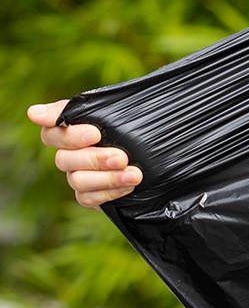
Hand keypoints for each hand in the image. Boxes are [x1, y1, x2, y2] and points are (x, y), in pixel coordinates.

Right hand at [27, 100, 141, 207]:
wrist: (157, 153)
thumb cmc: (134, 124)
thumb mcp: (116, 109)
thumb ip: (80, 109)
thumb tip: (33, 113)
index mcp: (71, 130)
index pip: (51, 133)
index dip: (69, 136)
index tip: (94, 134)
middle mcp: (70, 154)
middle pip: (64, 160)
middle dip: (95, 159)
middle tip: (121, 158)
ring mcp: (78, 176)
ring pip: (77, 180)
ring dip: (107, 178)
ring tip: (134, 175)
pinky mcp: (89, 195)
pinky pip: (87, 198)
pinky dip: (108, 193)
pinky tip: (129, 186)